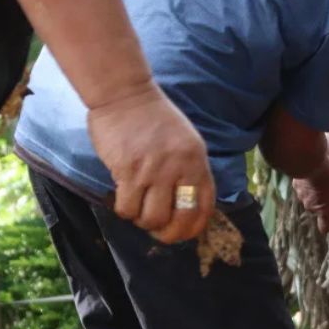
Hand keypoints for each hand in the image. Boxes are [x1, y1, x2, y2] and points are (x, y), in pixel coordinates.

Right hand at [87, 84, 213, 243]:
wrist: (125, 95)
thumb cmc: (156, 119)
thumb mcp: (187, 142)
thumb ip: (190, 170)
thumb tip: (188, 203)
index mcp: (198, 163)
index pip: (205, 207)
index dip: (195, 228)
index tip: (184, 234)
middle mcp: (180, 169)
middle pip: (179, 219)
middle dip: (168, 234)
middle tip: (157, 230)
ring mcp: (154, 171)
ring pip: (152, 218)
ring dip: (143, 222)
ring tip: (138, 212)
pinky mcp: (128, 171)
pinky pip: (128, 207)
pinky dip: (125, 212)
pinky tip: (124, 202)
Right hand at [293, 157, 328, 232]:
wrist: (312, 162)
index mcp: (326, 212)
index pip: (324, 228)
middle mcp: (312, 208)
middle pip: (319, 210)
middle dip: (326, 203)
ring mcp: (302, 197)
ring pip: (311, 198)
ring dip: (317, 193)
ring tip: (325, 179)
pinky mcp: (296, 186)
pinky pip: (305, 188)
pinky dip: (310, 184)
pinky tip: (316, 173)